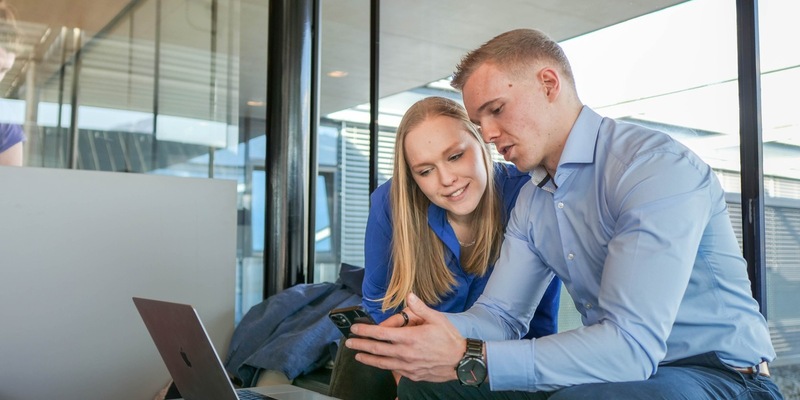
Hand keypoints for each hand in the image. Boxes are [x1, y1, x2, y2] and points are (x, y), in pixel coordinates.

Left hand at [345, 293, 465, 382]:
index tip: (356, 329)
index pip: (381, 333)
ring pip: (382, 363)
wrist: (461, 362)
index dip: (366, 330)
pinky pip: (394, 371)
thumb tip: (409, 296)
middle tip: (349, 343)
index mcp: (409, 338)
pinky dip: (384, 366)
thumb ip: (420, 308)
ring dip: (368, 359)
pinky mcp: (412, 375)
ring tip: (358, 356)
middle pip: (377, 350)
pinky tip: (379, 364)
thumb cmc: (450, 339)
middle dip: (361, 345)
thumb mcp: (437, 319)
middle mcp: (405, 353)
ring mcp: (408, 366)